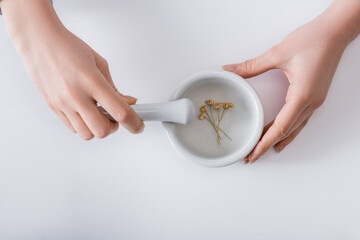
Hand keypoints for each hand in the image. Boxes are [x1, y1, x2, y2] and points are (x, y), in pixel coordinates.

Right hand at [1, 0, 143, 139]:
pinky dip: (83, 125)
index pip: (120, 111)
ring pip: (86, 134)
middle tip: (115, 116)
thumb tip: (127, 102)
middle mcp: (76, 95)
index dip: (134, 123)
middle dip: (113, 127)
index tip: (138, 126)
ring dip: (97, 128)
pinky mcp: (53, 108)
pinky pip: (73, 128)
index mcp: (92, 81)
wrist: (39, 41)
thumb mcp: (99, 63)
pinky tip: (85, 112)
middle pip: (102, 130)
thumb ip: (114, 87)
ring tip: (98, 113)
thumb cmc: (68, 47)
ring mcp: (62, 104)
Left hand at [223, 0, 359, 162]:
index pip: (280, 127)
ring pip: (295, 127)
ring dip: (278, 139)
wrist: (336, 31)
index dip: (264, 142)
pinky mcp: (315, 95)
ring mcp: (315, 100)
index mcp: (301, 95)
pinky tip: (282, 134)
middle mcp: (311, 102)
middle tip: (251, 156)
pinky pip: (300, 119)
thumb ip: (251, 66)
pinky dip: (288, 129)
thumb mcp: (278, 53)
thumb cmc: (312, 39)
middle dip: (267, 145)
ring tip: (262, 149)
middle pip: (286, 131)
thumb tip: (230, 70)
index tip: (252, 154)